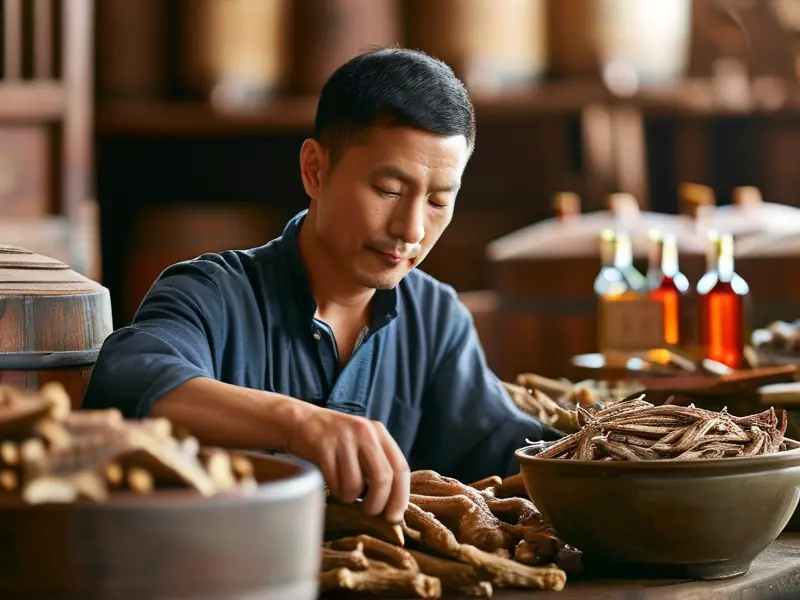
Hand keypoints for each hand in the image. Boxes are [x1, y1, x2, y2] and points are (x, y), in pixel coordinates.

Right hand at [284, 404, 409, 522]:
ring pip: (356, 486)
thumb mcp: (362, 443)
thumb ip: (379, 463)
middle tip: (369, 512)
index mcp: (379, 432)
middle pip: (383, 478)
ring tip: (343, 490)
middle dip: (378, 504)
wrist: (300, 421)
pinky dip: (335, 492)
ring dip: (350, 498)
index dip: (401, 497)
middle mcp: (365, 432)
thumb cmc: (335, 441)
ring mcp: (343, 439)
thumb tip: (393, 504)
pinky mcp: (323, 448)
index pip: (401, 468)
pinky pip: (335, 484)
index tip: (394, 517)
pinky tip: (331, 483)